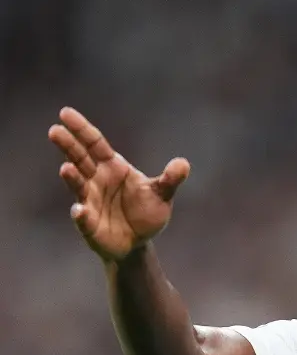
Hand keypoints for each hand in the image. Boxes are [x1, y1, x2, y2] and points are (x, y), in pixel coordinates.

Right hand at [48, 108, 189, 261]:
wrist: (139, 242)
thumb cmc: (146, 212)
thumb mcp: (162, 194)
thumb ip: (170, 179)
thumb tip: (183, 164)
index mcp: (112, 167)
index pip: (94, 144)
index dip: (81, 129)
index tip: (65, 112)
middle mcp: (96, 180)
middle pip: (79, 158)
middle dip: (68, 145)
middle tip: (55, 130)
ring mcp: (89, 200)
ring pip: (78, 185)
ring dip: (71, 177)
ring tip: (66, 169)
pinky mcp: (89, 224)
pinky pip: (83, 218)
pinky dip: (81, 214)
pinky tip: (79, 210)